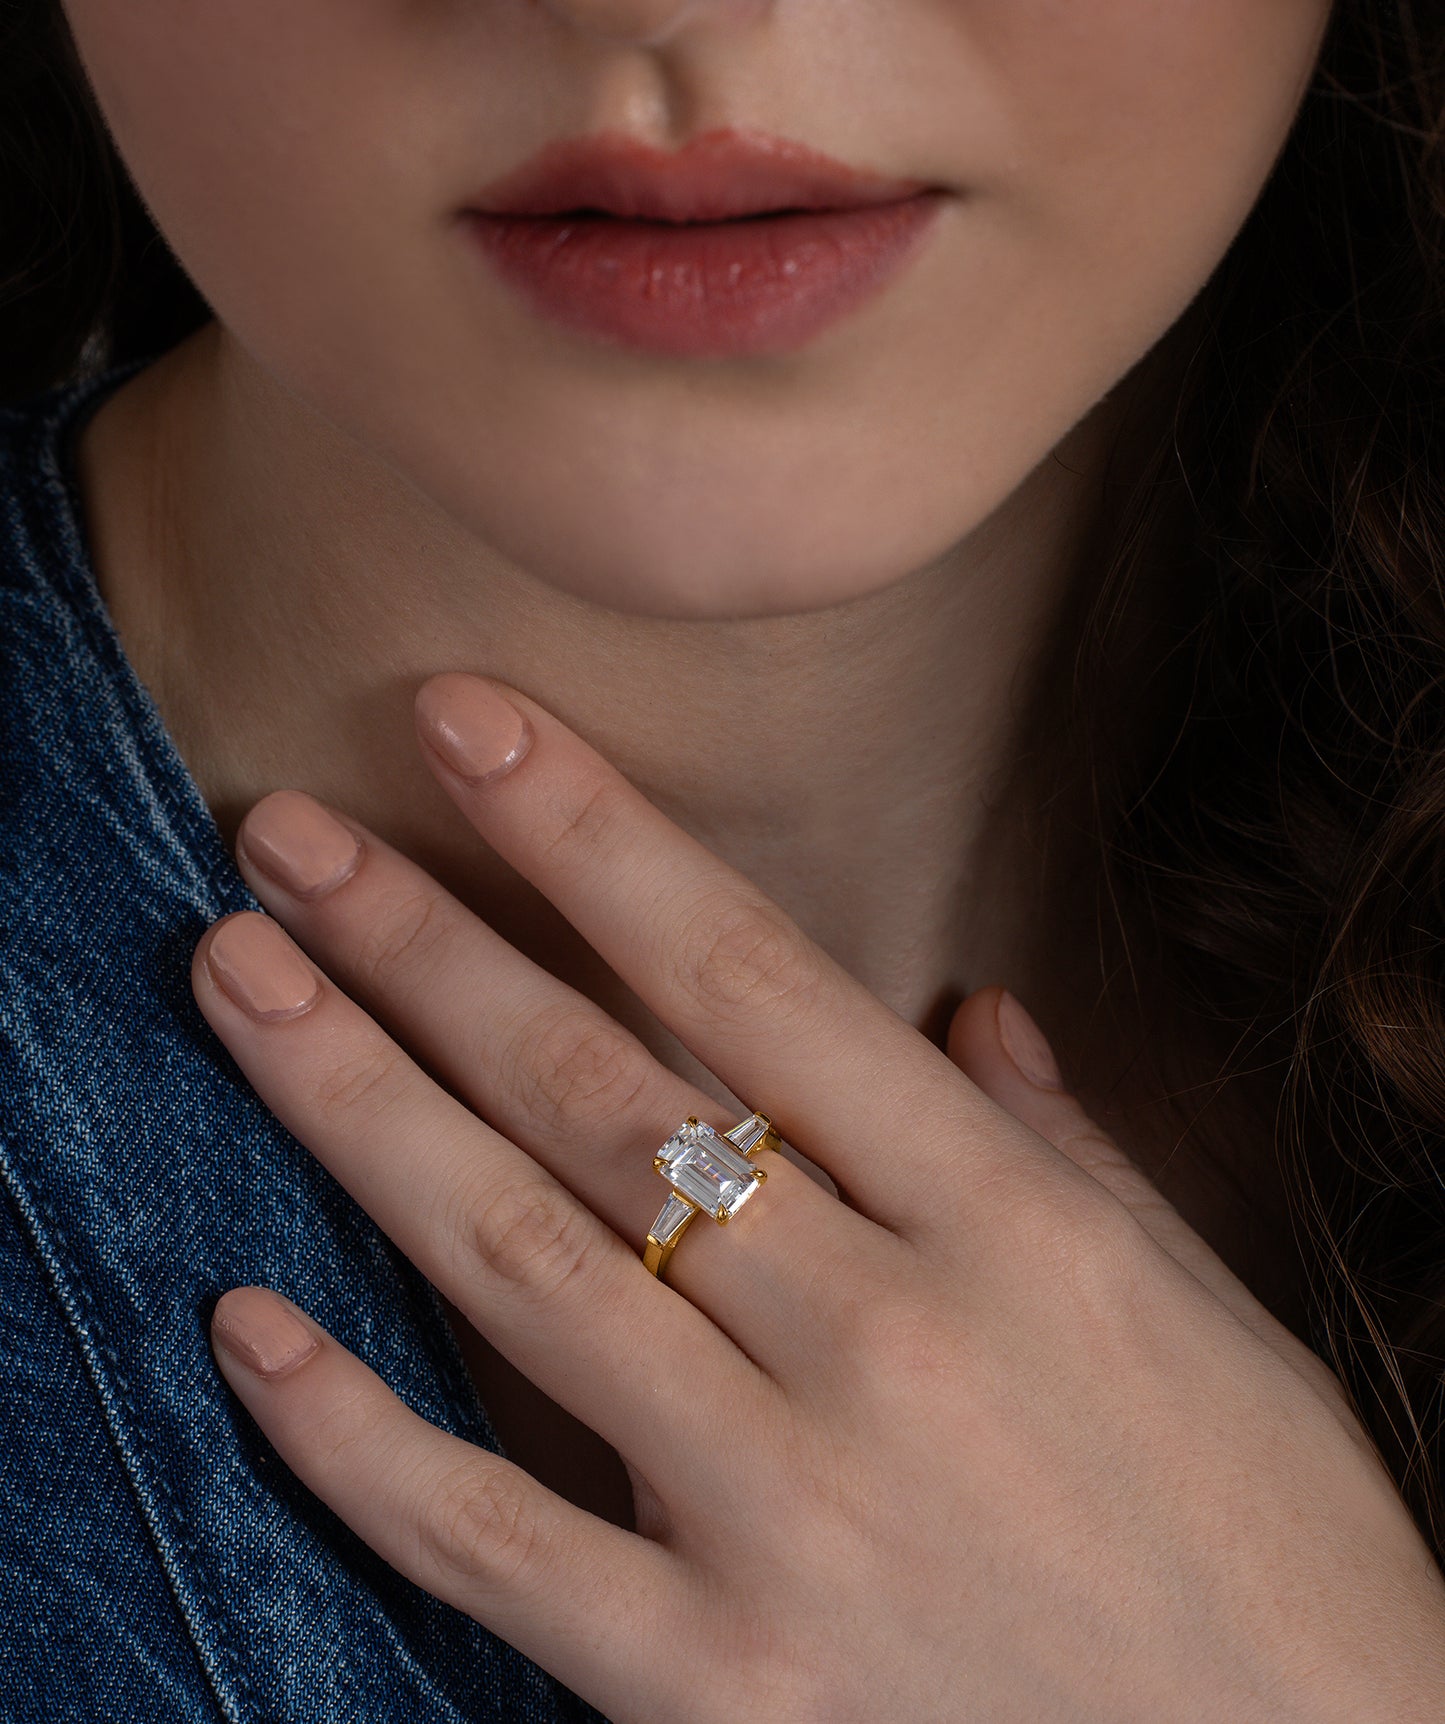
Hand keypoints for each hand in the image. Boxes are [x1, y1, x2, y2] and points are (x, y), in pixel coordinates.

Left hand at [192, 672, 1444, 1723]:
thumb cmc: (1271, 1544)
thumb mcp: (1202, 1306)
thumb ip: (1060, 1148)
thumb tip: (966, 1011)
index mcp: (1006, 1227)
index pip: (749, 978)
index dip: (590, 836)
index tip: (471, 725)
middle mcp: (879, 1344)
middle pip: (598, 1096)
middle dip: (426, 944)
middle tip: (290, 836)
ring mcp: (781, 1515)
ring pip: (516, 1265)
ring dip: (356, 1105)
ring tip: (237, 979)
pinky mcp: (714, 1683)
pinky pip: (492, 1540)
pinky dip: (353, 1435)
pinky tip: (246, 1325)